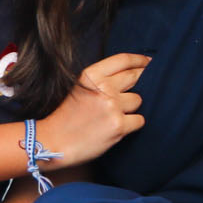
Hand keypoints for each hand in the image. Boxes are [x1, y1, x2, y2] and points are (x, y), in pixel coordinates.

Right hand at [37, 52, 148, 166]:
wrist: (54, 142)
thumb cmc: (68, 116)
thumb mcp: (81, 88)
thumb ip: (104, 79)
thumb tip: (135, 72)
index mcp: (91, 75)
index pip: (123, 60)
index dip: (139, 60)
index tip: (148, 62)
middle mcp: (103, 88)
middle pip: (136, 77)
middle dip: (143, 81)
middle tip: (143, 86)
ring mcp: (112, 107)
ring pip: (138, 100)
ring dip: (131, 107)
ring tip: (115, 114)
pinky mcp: (119, 126)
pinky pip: (139, 120)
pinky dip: (133, 124)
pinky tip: (119, 127)